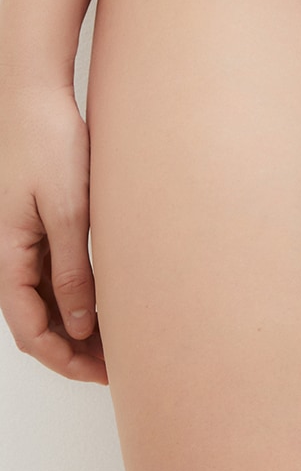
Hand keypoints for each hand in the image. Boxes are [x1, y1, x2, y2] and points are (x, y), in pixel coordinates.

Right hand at [0, 79, 107, 382]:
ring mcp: (27, 240)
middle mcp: (13, 254)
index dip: (62, 358)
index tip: (99, 374)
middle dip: (73, 351)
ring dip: (79, 325)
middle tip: (117, 368)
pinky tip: (110, 301)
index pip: (29, 329)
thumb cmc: (47, 144)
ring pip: (49, 300)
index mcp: (9, 255)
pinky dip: (80, 295)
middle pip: (38, 321)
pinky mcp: (43, 223)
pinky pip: (57, 273)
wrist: (36, 97)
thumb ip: (72, 268)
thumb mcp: (67, 210)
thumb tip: (80, 324)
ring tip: (120, 341)